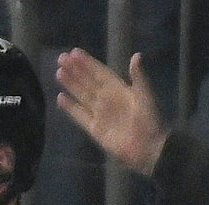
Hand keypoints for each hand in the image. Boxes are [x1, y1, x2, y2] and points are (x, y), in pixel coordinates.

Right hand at [55, 50, 168, 176]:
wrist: (148, 148)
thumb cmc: (150, 120)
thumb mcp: (146, 96)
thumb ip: (138, 77)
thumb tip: (136, 55)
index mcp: (119, 89)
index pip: (100, 73)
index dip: (88, 63)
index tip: (74, 52)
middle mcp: (107, 99)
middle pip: (88, 81)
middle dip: (75, 70)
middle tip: (61, 58)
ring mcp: (100, 114)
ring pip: (81, 95)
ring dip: (70, 84)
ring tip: (59, 72)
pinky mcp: (94, 129)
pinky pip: (79, 115)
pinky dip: (70, 107)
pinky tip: (60, 98)